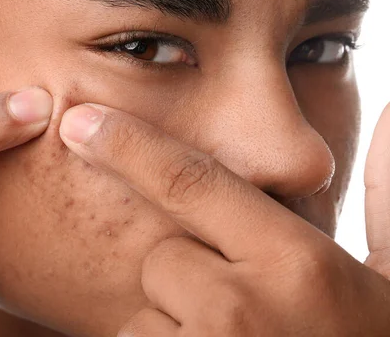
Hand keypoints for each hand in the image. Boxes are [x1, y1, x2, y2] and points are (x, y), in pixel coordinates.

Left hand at [60, 104, 389, 335]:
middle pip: (162, 258)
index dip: (127, 145)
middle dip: (186, 274)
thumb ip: (383, 200)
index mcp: (297, 265)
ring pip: (144, 315)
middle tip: (244, 312)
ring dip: (174, 325)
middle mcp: (241, 310)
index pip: (191, 182)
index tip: (80, 122)